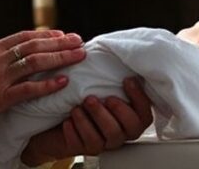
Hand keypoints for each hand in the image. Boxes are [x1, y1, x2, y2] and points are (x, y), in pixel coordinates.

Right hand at [0, 30, 85, 138]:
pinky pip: (28, 90)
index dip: (47, 35)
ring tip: (78, 56)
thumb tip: (15, 53)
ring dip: (60, 58)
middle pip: (34, 46)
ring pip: (35, 63)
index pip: (24, 37)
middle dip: (60, 43)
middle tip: (79, 41)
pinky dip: (47, 84)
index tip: (64, 35)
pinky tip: (63, 81)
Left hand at [20, 77, 152, 165]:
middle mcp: (120, 132)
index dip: (139, 98)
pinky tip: (67, 120)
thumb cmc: (79, 98)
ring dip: (93, 119)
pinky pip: (84, 144)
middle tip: (97, 97)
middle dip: (116, 110)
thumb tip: (112, 50)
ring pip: (108, 136)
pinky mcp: (85, 149)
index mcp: (128, 117)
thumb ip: (107, 75)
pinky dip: (75, 130)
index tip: (126, 80)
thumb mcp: (94, 86)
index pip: (144, 114)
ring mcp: (104, 142)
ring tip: (77, 106)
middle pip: (130, 128)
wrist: (54, 121)